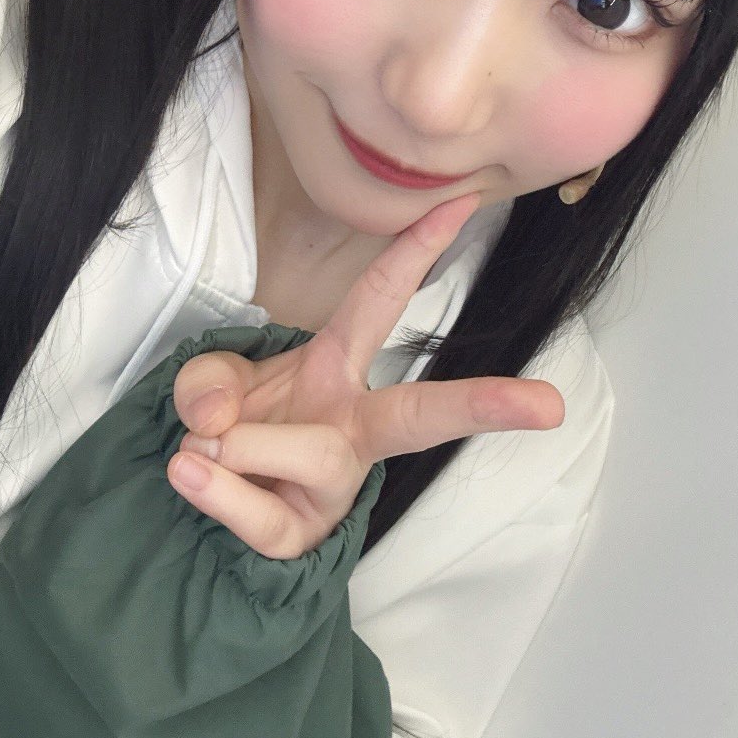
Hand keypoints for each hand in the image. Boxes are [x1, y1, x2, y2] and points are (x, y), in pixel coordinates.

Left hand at [166, 192, 564, 558]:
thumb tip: (216, 423)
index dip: (418, 249)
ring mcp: (334, 484)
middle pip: (422, 414)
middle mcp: (351, 423)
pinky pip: (262, 514)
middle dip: (483, 403)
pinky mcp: (302, 534)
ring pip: (318, 455)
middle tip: (548, 406)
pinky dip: (215, 491)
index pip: (381, 298)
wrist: (206, 491)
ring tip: (202, 446)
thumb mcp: (208, 381)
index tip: (464, 203)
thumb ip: (206, 383)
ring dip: (248, 444)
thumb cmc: (231, 420)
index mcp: (337, 366)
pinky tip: (188, 474)